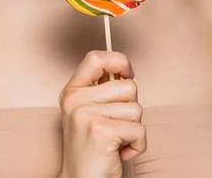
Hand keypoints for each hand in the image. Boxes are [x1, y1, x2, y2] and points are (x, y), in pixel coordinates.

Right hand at [59, 50, 145, 177]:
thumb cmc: (92, 148)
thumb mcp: (87, 112)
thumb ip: (100, 89)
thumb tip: (125, 69)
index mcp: (72, 91)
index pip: (95, 57)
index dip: (118, 61)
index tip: (127, 74)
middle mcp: (75, 100)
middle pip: (128, 86)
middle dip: (131, 108)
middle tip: (116, 127)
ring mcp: (86, 116)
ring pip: (136, 108)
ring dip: (134, 129)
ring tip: (117, 141)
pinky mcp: (101, 133)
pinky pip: (140, 129)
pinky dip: (138, 145)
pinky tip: (121, 153)